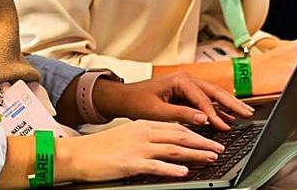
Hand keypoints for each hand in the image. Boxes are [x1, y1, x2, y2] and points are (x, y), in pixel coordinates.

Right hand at [58, 120, 224, 181]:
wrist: (78, 154)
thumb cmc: (101, 148)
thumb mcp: (127, 135)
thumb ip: (147, 137)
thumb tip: (166, 144)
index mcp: (144, 125)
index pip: (176, 127)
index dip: (196, 133)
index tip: (210, 138)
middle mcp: (143, 133)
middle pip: (180, 136)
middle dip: (202, 142)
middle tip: (219, 148)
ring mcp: (138, 148)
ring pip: (173, 150)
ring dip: (195, 154)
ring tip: (210, 157)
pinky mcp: (131, 163)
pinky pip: (156, 166)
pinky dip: (172, 169)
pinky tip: (184, 172)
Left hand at [94, 73, 253, 130]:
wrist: (126, 98)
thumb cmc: (138, 102)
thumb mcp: (157, 111)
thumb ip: (180, 114)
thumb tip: (202, 118)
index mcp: (180, 80)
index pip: (202, 98)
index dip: (213, 113)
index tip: (222, 126)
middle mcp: (188, 80)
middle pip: (215, 92)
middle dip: (232, 103)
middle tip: (247, 113)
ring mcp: (189, 86)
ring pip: (214, 96)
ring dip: (229, 105)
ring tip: (245, 113)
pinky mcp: (187, 94)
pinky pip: (207, 101)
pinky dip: (219, 109)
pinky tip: (229, 116)